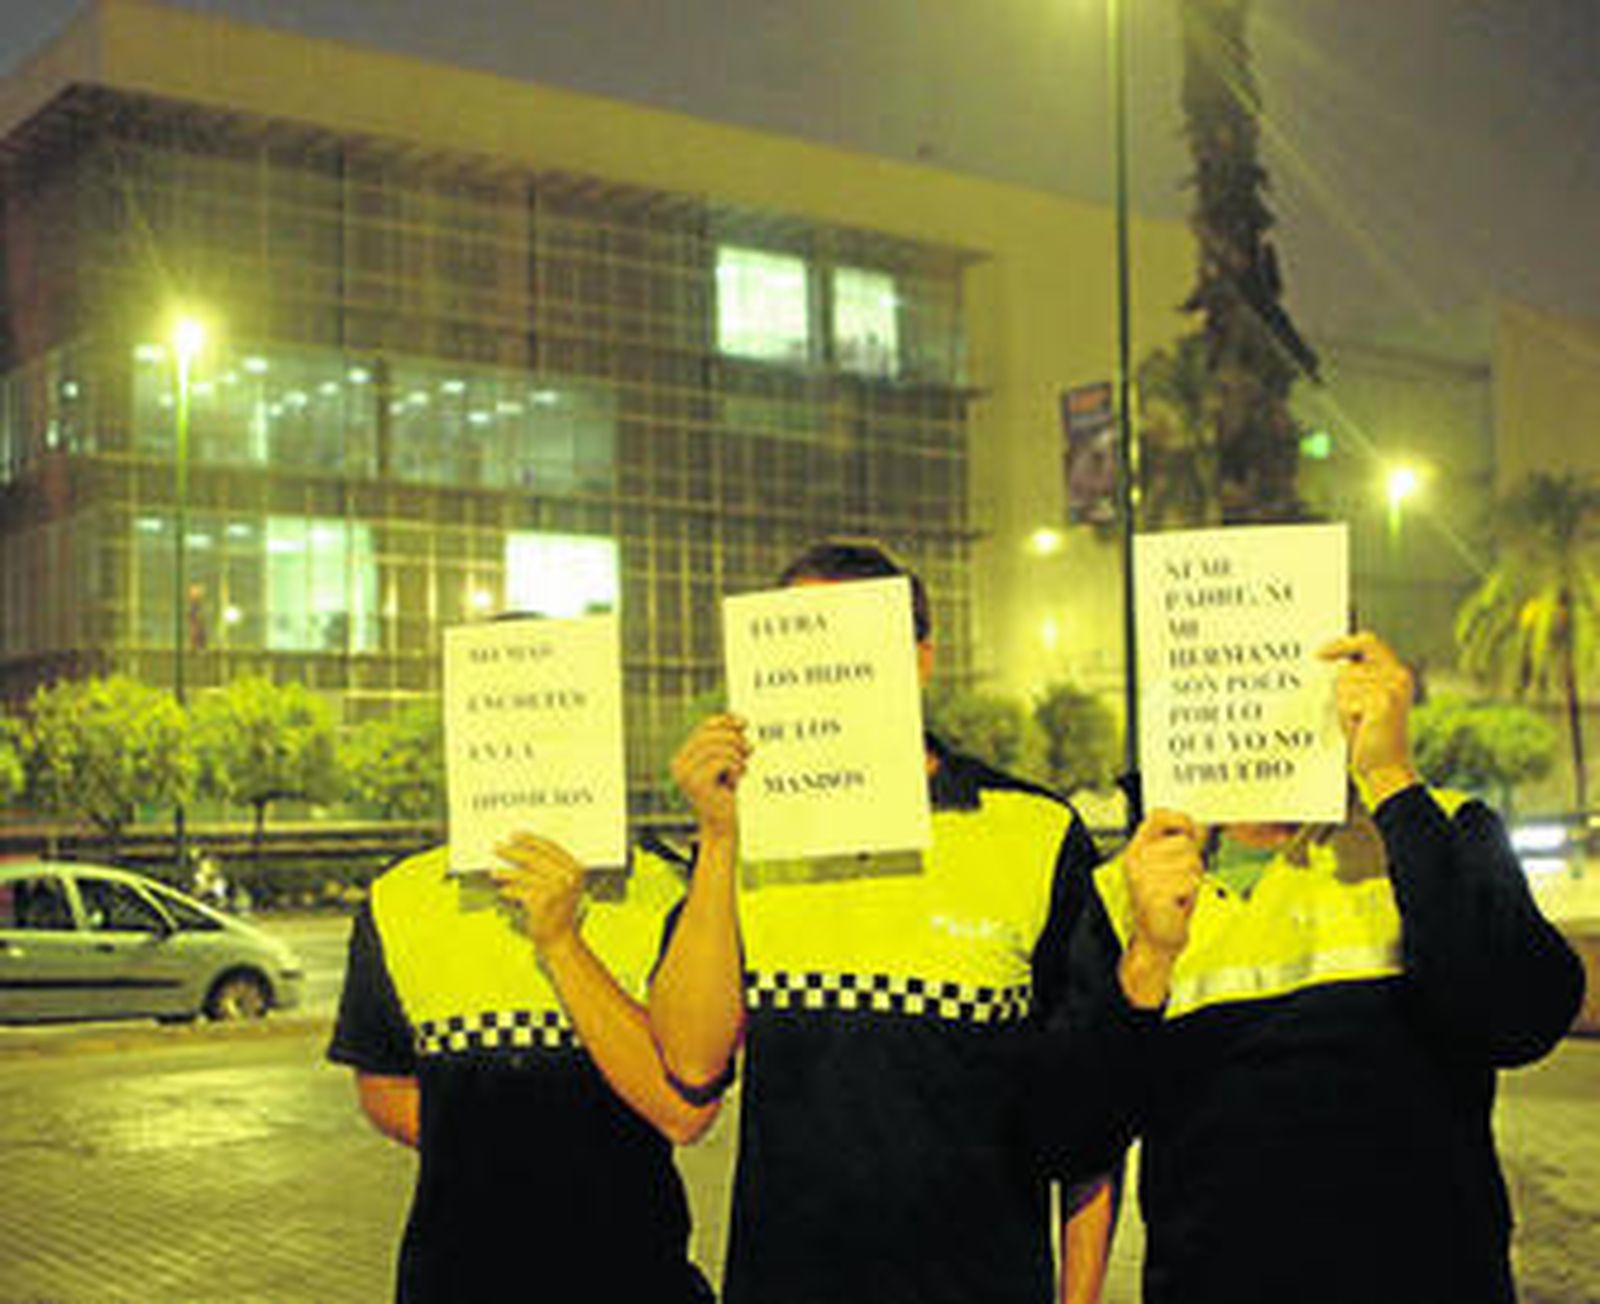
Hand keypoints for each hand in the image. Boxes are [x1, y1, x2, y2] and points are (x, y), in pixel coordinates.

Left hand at [491, 832, 586, 951]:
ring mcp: (556, 888)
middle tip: (498, 847)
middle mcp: (568, 876)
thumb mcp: (563, 886)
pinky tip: (504, 890)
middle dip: (512, 851)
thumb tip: (520, 850)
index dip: (530, 839)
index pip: (550, 846)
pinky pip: (520, 890)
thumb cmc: (560, 913)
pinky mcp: (542, 900)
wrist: (561, 940)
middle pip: (534, 857)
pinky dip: (510, 890)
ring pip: (524, 873)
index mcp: (576, 868)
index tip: (514, 835)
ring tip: (495, 872)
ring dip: (506, 872)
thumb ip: (549, 868)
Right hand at [671, 714, 750, 840]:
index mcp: (682, 757)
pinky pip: (722, 761)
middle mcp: (678, 764)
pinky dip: (736, 766)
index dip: (725, 721)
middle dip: (734, 739)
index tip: (745, 723)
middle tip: (749, 750)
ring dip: (737, 755)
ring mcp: (686, 774)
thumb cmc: (724, 792)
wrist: (721, 823)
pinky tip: (738, 776)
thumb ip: (728, 741)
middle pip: (710, 734)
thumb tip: (740, 720)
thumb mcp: (726, 761)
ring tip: (742, 765)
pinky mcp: (698, 784)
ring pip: (717, 747)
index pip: (703, 728)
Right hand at [1124, 809, 1203, 958]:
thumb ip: (1180, 844)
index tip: (1190, 831)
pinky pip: (1190, 883)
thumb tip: (1198, 827)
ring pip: (1191, 862)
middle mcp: (1136, 860)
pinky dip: (1190, 894)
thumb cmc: (1163, 903)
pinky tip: (1176, 902)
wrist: (1155, 938)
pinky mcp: (1154, 895)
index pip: (1158, 816)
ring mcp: (1144, 878)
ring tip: (1177, 892)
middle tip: (1178, 880)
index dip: (1180, 820)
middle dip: (1191, 862)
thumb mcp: (1169, 866)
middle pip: (1184, 842)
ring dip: (1192, 880)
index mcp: (1136, 849)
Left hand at [1317, 631, 1419, 803]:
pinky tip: (1361, 726)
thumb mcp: (1366, 699)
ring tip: (1361, 721)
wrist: (1388, 767)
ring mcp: (1392, 689)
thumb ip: (1358, 676)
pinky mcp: (1383, 703)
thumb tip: (1326, 656)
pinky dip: (1348, 716)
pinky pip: (1348, 701)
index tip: (1320, 654)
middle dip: (1343, 691)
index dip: (1342, 643)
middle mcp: (1399, 676)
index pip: (1368, 641)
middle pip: (1350, 668)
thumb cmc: (1372, 734)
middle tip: (1358, 714)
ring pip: (1346, 684)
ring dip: (1345, 705)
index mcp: (1397, 672)